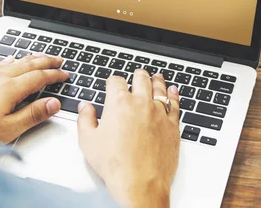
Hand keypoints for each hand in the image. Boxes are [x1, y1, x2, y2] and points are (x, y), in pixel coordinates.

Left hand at [0, 54, 67, 142]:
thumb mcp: (8, 129)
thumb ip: (33, 114)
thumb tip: (54, 103)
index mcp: (11, 89)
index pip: (39, 77)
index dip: (54, 75)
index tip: (65, 74)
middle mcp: (0, 78)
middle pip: (29, 64)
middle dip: (46, 61)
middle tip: (59, 59)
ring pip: (15, 62)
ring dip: (31, 58)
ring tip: (41, 56)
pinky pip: (0, 64)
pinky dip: (11, 60)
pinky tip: (11, 58)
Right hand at [77, 70, 179, 207]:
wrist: (140, 184)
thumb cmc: (115, 165)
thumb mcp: (88, 141)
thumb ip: (85, 119)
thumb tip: (85, 107)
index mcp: (119, 103)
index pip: (116, 81)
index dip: (112, 81)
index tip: (112, 84)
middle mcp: (140, 103)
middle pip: (141, 78)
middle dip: (137, 75)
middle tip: (137, 75)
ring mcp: (158, 112)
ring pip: (159, 88)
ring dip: (157, 80)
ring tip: (156, 77)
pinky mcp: (172, 125)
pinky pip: (175, 104)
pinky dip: (174, 95)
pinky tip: (173, 92)